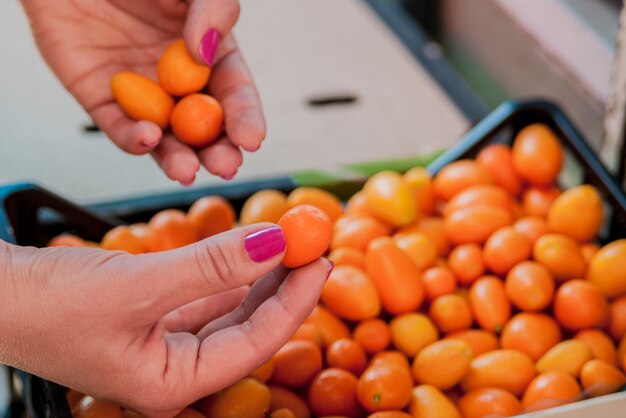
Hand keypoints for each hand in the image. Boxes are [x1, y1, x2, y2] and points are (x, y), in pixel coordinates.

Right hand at [0, 225, 329, 416]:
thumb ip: (211, 266)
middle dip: (283, 287)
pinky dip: (227, 275)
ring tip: (289, 246)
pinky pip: (203, 298)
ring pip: (228, 310)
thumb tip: (276, 244)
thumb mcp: (139, 285)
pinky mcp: (150, 319)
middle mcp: (172, 371)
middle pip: (248, 327)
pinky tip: (247, 254)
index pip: (256, 341)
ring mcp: (162, 345)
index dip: (295, 299)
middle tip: (313, 249)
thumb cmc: (45, 308)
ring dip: (258, 277)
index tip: (320, 260)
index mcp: (172, 384)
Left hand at [20, 0, 265, 183]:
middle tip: (226, 166)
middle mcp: (177, 80)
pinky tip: (147, 138)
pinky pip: (117, 126)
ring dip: (178, 157)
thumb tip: (207, 55)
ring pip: (164, 136)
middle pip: (203, 125)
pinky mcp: (101, 99)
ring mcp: (141, 93)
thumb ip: (214, 9)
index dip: (245, 117)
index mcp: (207, 54)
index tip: (252, 140)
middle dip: (217, 150)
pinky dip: (132, 138)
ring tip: (187, 171)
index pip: (234, 92)